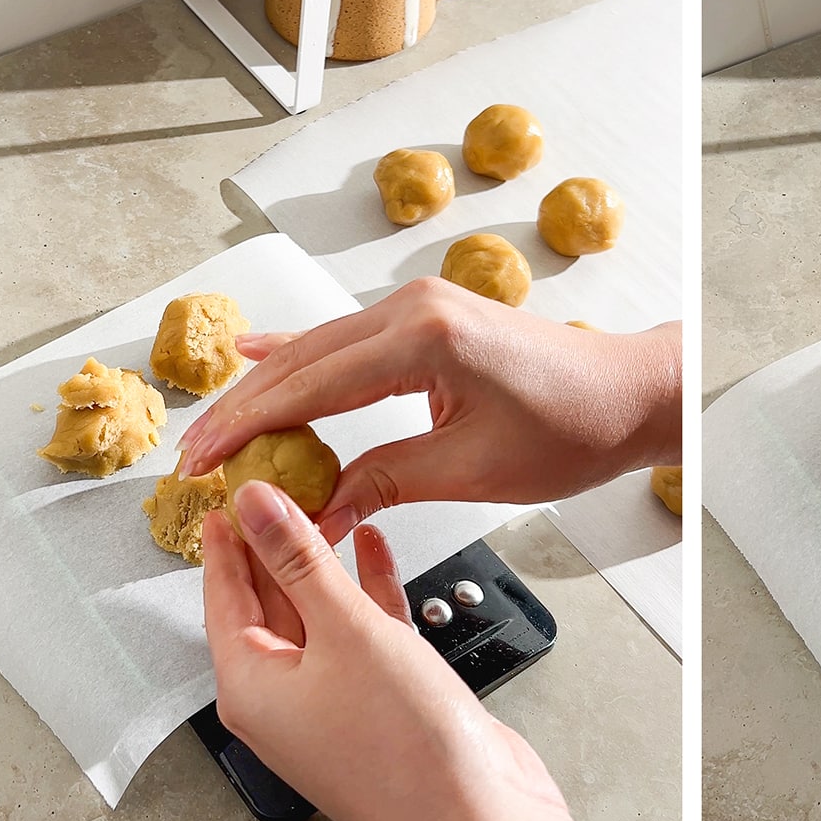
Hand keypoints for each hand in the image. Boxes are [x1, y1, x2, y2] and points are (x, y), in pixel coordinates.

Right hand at [179, 278, 681, 541]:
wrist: (630, 394)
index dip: (248, 427)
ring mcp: (422, 306)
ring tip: (215, 430)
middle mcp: (415, 307)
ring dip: (268, 390)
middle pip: (303, 361)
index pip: (309, 386)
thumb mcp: (471, 469)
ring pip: (321, 349)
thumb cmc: (572, 429)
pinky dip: (305, 358)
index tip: (202, 462)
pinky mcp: (431, 318)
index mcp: (424, 337)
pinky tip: (258, 351)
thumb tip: (316, 514)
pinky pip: (351, 340)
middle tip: (191, 457)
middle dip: (243, 410)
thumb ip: (384, 482)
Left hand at [202, 480, 675, 820]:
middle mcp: (287, 698)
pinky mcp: (382, 704)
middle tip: (277, 488)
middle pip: (269, 604)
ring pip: (320, 616)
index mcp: (253, 686)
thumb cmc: (405, 750)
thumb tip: (254, 505)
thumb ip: (299, 561)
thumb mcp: (344, 632)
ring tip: (328, 506)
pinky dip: (368, 593)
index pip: (223, 596)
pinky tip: (376, 553)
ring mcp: (336, 703)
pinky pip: (364, 636)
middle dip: (275, 545)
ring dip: (325, 563)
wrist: (476, 818)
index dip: (227, 539)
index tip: (226, 494)